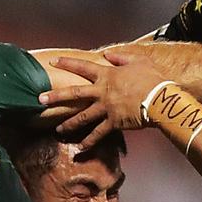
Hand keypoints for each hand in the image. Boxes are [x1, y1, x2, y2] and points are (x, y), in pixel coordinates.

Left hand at [39, 52, 167, 148]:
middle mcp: (102, 92)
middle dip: (55, 97)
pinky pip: (98, 134)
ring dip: (68, 124)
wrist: (161, 99)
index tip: (53, 61)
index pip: (82, 67)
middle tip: (40, 99)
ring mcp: (106, 108)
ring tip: (58, 131)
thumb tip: (107, 53)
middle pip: (74, 94)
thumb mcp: (139, 61)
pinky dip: (89, 142)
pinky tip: (80, 148)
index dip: (67, 63)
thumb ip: (121, 56)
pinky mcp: (113, 123)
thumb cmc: (153, 79)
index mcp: (107, 75)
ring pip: (82, 117)